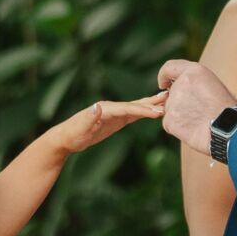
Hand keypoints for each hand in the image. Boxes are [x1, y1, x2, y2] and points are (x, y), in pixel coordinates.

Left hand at [47, 93, 165, 155]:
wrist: (66, 138)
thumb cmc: (72, 135)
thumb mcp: (79, 129)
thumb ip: (88, 118)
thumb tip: (97, 106)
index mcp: (105, 109)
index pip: (127, 108)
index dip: (143, 110)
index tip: (158, 112)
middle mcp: (111, 108)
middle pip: (135, 104)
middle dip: (152, 102)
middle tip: (170, 97)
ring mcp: (115, 113)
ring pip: (137, 107)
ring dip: (152, 104)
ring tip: (168, 99)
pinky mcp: (116, 120)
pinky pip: (134, 115)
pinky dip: (145, 112)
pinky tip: (155, 111)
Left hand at [155, 59, 235, 154]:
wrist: (228, 130)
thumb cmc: (227, 110)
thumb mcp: (213, 85)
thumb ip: (194, 83)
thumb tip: (183, 90)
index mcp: (194, 71)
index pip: (169, 67)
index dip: (164, 76)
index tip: (163, 84)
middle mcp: (181, 84)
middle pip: (171, 93)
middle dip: (179, 103)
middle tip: (197, 113)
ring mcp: (173, 102)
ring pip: (171, 110)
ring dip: (181, 116)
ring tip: (199, 121)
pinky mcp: (169, 120)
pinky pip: (170, 124)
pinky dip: (179, 128)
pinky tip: (194, 130)